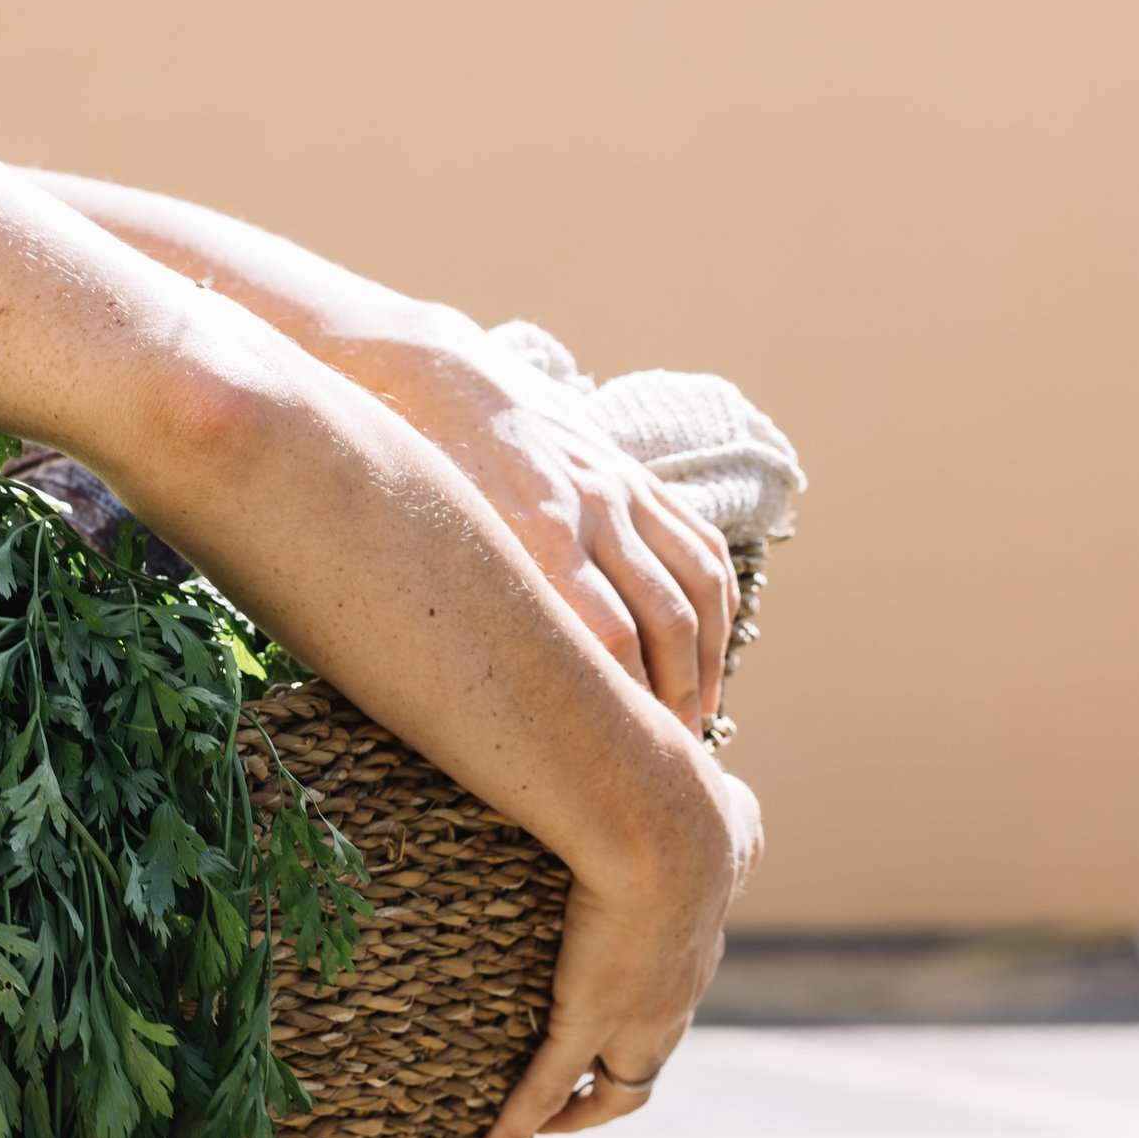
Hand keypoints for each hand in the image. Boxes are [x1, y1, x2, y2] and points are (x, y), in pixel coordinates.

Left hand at [381, 345, 740, 729]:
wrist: (442, 381)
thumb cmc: (422, 478)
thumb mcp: (439, 542)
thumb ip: (485, 608)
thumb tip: (510, 697)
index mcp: (540, 530)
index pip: (608, 637)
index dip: (629, 704)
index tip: (629, 756)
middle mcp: (595, 507)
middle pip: (665, 622)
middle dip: (678, 698)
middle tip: (672, 756)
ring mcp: (625, 488)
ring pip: (697, 586)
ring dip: (709, 659)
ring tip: (700, 715)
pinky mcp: (639, 476)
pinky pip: (701, 545)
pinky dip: (717, 605)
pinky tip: (711, 650)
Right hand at [475, 770, 762, 1137]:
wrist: (667, 831)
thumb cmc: (693, 809)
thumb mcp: (730, 814)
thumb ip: (726, 812)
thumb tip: (727, 787)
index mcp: (698, 950)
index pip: (674, 1001)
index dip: (647, 1019)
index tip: (617, 1021)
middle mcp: (676, 1000)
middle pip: (650, 1062)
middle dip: (614, 1082)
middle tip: (575, 1095)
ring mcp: (635, 1020)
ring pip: (616, 1091)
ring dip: (577, 1114)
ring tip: (538, 1127)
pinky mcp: (588, 1024)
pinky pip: (544, 1091)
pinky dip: (515, 1129)